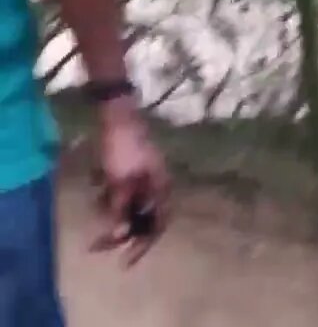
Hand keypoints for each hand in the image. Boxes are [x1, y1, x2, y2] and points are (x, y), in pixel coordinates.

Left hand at [92, 114, 169, 266]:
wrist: (116, 116)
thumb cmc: (123, 147)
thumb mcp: (120, 180)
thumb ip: (122, 206)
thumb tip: (119, 234)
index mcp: (161, 188)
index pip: (157, 226)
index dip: (142, 246)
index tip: (125, 262)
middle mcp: (156, 187)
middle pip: (140, 219)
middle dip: (118, 233)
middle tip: (95, 247)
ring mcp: (144, 180)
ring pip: (128, 208)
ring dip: (110, 212)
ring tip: (95, 202)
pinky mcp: (130, 174)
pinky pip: (120, 195)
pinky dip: (108, 198)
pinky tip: (98, 184)